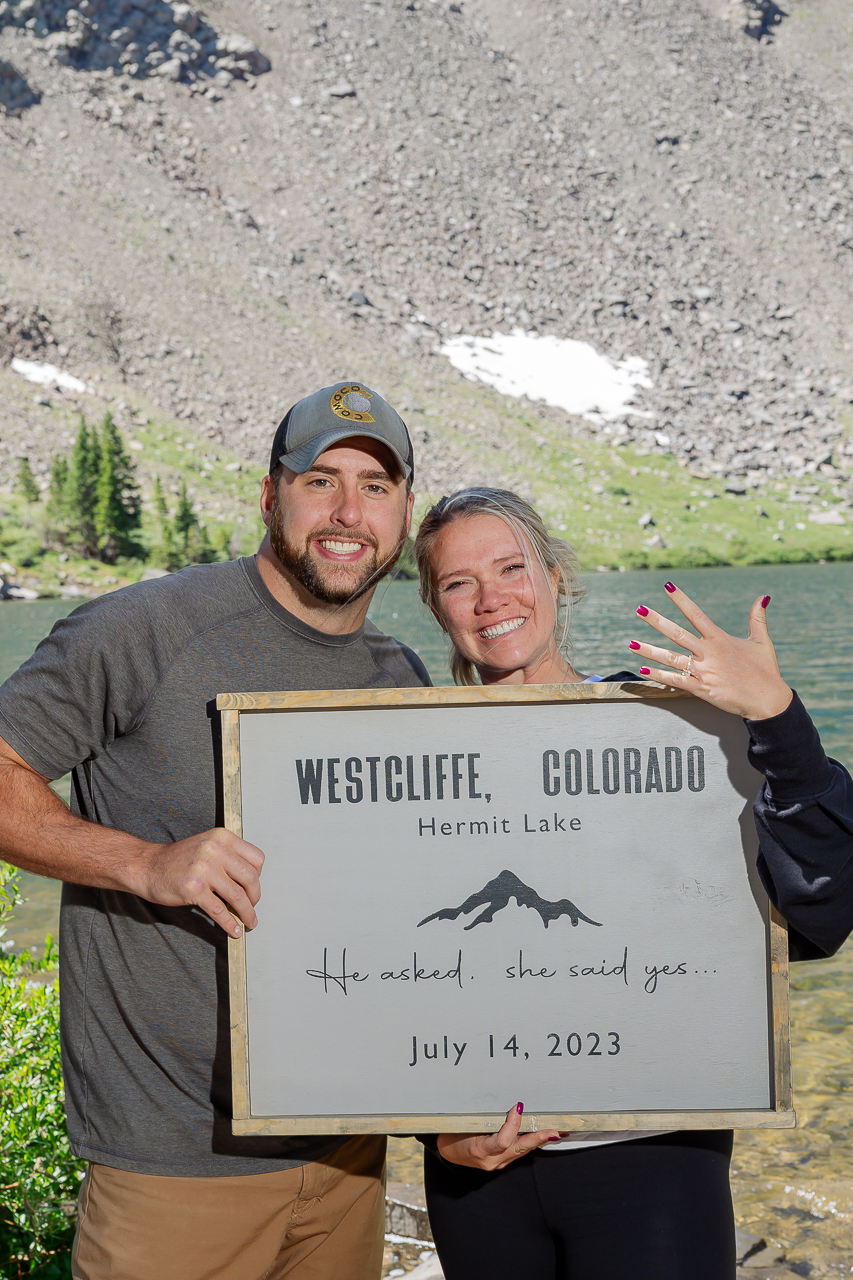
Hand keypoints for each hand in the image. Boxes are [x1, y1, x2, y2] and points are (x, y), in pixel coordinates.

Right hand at [131, 828, 264, 937]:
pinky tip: (234, 930)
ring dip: (247, 913)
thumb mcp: (207, 845)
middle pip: (250, 878)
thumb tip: (251, 885)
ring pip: (238, 896)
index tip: (253, 887)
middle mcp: (215, 850)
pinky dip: (229, 924)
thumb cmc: (178, 859)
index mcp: (222, 837)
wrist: (147, 866)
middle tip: (252, 907)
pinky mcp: (194, 889)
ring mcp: (204, 869)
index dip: (258, 876)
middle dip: (255, 897)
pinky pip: (219, 911)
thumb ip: (229, 857)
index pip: (256, 858)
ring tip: (249, 922)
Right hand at [436, 1103, 560, 1170]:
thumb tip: (504, 1105)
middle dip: (537, 1139)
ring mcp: (497, 1164)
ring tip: (554, 1133)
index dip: (512, 1125)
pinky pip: (517, 1152)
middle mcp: (491, 1160)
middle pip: (518, 1149)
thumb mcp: (464, 1124)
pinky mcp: (501, 1162)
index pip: (502, 1140)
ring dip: (537, 1141)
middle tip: (553, 1132)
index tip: (518, 1107)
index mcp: (479, 1149)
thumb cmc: (454, 1134)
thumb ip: (483, 1118)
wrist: (447, 1152)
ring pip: (521, 1151)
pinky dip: (528, 1143)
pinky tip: (541, 1137)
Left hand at [629, 582, 792, 720]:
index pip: (696, 614)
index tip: (667, 586)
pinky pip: (675, 681)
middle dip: (656, 620)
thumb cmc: (765, 671)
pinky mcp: (701, 689)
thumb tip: (764, 596)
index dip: (681, 599)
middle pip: (677, 633)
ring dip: (649, 650)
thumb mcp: (762, 641)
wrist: (767, 701)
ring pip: (670, 658)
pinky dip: (658, 676)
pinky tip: (643, 670)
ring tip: (630, 643)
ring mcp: (703, 671)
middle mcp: (709, 653)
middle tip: (639, 609)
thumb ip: (757, 618)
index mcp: (720, 639)